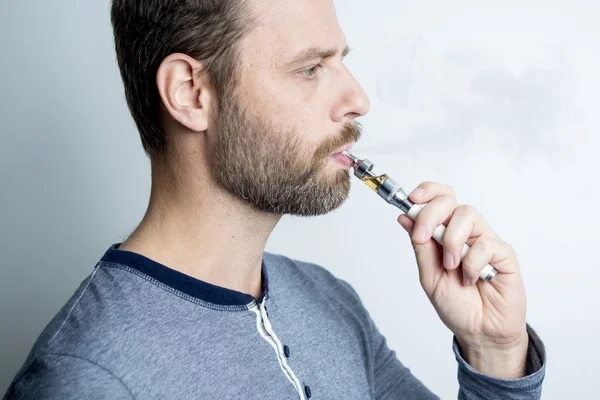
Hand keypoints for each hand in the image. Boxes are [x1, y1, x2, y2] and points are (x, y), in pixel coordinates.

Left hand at [397, 182, 528, 377]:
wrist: (479, 332)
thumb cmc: (456, 304)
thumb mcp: (429, 275)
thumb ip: (420, 246)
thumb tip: (404, 216)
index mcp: (446, 233)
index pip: (440, 198)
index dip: (427, 192)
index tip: (411, 199)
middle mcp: (466, 232)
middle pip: (450, 201)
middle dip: (430, 214)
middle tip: (422, 237)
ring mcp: (486, 240)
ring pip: (468, 215)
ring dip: (451, 241)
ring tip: (451, 266)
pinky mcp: (504, 254)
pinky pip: (487, 243)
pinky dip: (472, 262)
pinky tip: (471, 278)